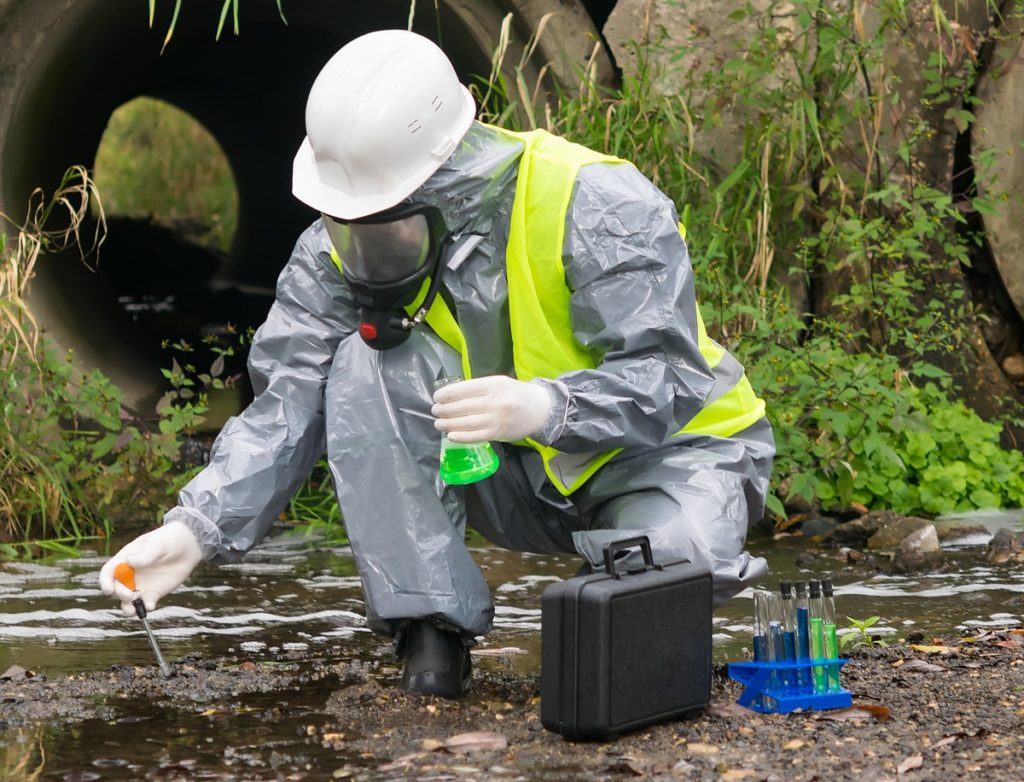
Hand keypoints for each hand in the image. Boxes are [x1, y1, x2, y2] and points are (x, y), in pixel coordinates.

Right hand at [99, 522, 202, 615]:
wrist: (189, 546)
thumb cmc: (169, 540)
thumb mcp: (158, 544)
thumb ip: (146, 554)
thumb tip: (130, 562)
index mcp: (125, 559)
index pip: (109, 572)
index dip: (105, 581)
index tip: (108, 590)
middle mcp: (130, 575)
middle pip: (118, 588)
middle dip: (120, 594)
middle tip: (129, 596)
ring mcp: (141, 585)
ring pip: (129, 600)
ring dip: (128, 607)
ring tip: (132, 611)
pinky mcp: (154, 593)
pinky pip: (147, 602)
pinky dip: (146, 606)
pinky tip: (150, 606)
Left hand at [431, 375, 550, 442]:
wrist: (541, 410)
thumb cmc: (516, 394)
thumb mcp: (500, 383)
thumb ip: (479, 388)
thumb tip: (452, 395)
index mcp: (494, 385)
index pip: (463, 389)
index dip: (446, 394)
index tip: (436, 397)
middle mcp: (495, 401)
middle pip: (462, 407)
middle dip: (444, 410)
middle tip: (434, 411)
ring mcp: (496, 419)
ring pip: (466, 422)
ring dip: (448, 424)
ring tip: (438, 423)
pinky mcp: (498, 433)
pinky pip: (475, 436)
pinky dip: (461, 436)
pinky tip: (451, 435)